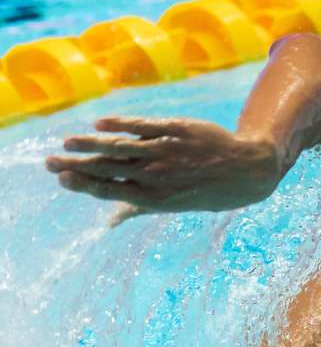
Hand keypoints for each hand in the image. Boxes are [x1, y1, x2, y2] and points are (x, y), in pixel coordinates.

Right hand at [46, 116, 282, 220]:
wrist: (247, 168)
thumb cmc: (207, 190)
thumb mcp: (174, 205)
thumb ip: (137, 209)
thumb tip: (109, 223)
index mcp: (154, 198)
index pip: (111, 191)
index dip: (84, 185)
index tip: (62, 178)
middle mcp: (157, 175)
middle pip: (109, 169)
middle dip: (76, 165)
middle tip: (48, 161)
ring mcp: (166, 151)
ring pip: (121, 147)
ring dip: (91, 144)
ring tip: (67, 141)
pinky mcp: (176, 130)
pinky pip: (143, 126)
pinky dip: (121, 124)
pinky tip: (100, 123)